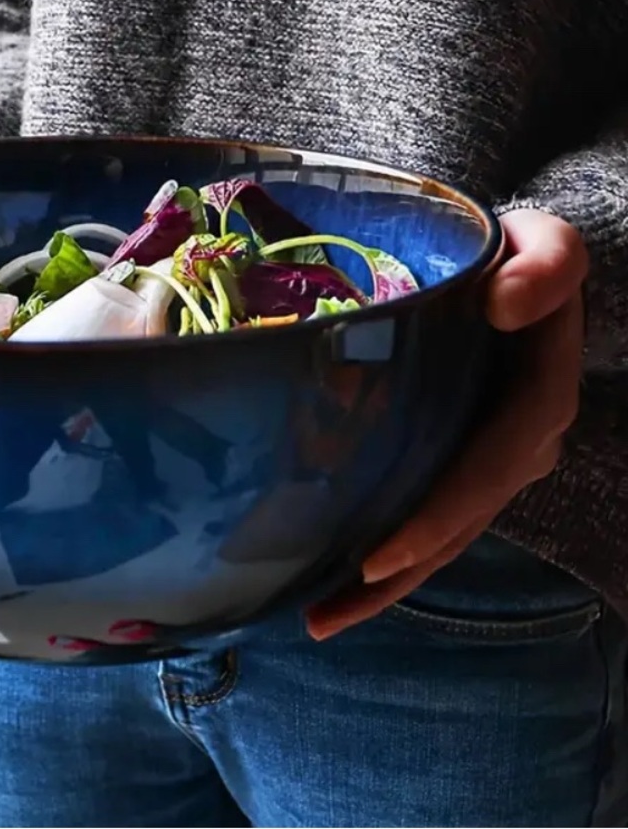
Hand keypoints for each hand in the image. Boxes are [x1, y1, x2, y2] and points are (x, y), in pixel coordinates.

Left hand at [305, 210, 586, 640]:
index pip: (490, 469)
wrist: (513, 272)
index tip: (379, 552)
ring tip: (318, 620)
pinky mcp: (458, 465)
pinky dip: (387, 561)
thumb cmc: (519, 258)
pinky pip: (429, 521)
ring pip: (442, 538)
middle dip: (398, 571)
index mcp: (537, 399)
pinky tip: (333, 590)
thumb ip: (546, 264)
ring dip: (384, 586)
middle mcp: (519, 445)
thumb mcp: (545, 243)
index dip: (439, 515)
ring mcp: (488, 463)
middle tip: (329, 608)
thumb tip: (506, 304)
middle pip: (460, 524)